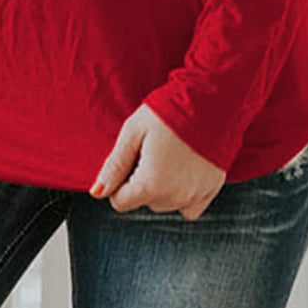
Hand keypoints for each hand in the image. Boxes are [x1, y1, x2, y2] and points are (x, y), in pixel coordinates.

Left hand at [89, 104, 225, 218]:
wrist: (211, 99)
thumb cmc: (167, 111)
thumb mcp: (133, 132)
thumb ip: (114, 165)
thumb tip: (96, 192)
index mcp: (150, 185)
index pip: (120, 202)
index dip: (120, 180)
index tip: (133, 157)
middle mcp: (173, 197)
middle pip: (144, 201)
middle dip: (142, 181)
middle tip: (152, 150)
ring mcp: (195, 196)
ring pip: (165, 204)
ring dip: (162, 188)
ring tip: (169, 155)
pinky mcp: (211, 190)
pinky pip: (190, 208)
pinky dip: (183, 195)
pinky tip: (184, 171)